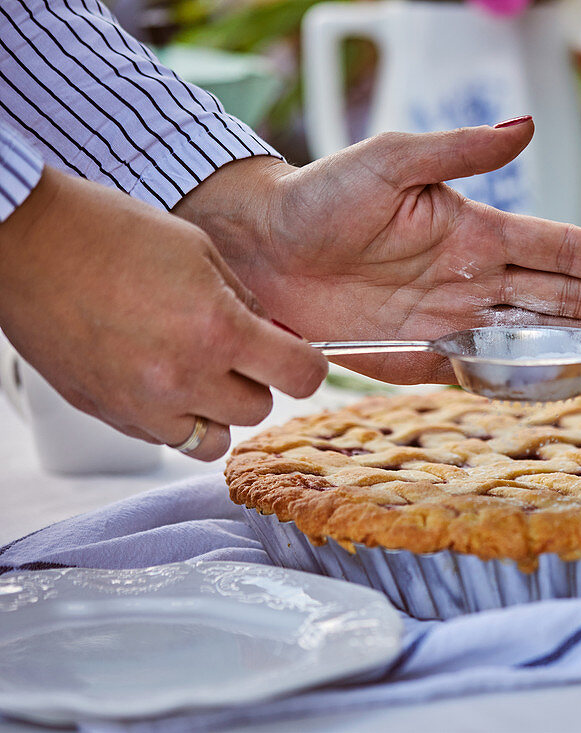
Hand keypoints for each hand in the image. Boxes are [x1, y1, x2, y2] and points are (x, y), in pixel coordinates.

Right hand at [0, 168, 328, 459]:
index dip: (308, 368)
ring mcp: (140, 403)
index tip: (301, 360)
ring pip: (210, 441)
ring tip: (196, 373)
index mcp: (217, 329)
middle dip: (256, 383)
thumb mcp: (200, 252)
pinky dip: (169, 416)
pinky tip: (153, 373)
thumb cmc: (112, 232)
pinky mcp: (106, 413)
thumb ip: (246, 302)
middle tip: (235, 353)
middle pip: (256, 411)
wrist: (26, 241)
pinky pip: (160, 437)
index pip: (299, 377)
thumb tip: (278, 338)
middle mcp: (182, 376)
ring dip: (215, 412)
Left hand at [175, 119, 580, 383]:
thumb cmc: (318, 196)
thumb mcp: (388, 162)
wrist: (259, 253)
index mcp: (476, 232)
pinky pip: (489, 371)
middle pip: (568, 297)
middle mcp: (476, 278)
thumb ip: (457, 152)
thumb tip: (526, 128)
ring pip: (540, 335)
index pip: (563, 251)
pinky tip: (571, 379)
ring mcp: (454, 320)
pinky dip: (533, 378)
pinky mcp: (424, 356)